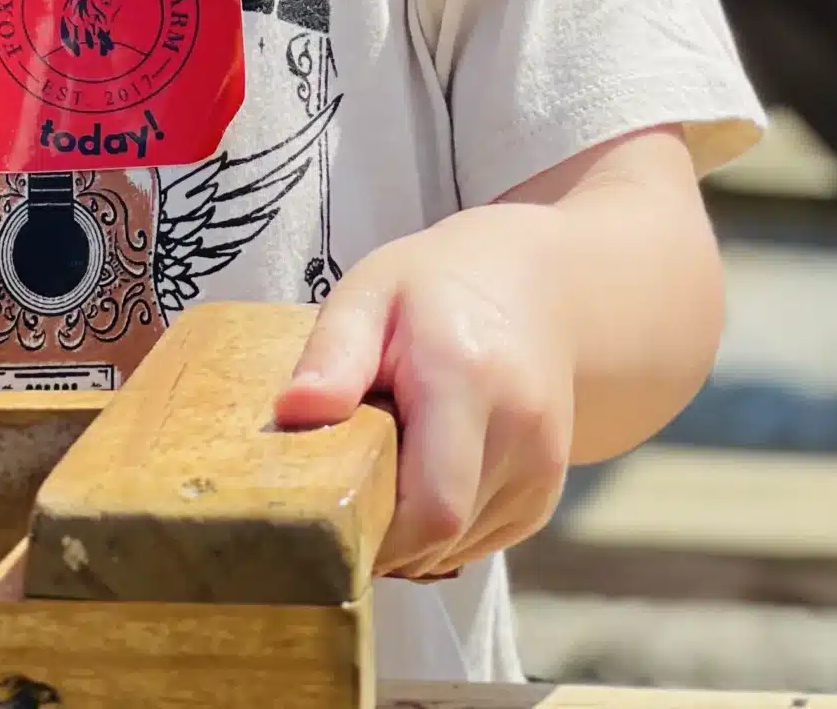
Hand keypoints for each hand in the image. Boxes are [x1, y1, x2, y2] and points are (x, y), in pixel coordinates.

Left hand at [273, 205, 574, 580]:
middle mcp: (520, 433)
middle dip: (384, 538)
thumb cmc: (431, 290)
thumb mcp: (368, 296)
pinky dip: (441, 533)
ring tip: (380, 476)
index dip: (375, 533)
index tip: (325, 517)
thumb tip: (292, 412)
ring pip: (460, 548)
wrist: (531, 288)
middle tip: (340, 499)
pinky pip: (480, 541)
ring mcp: (542, 471)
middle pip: (443, 535)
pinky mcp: (544, 497)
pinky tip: (418, 480)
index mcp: (468, 379)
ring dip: (411, 537)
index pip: (432, 507)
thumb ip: (333, 354)